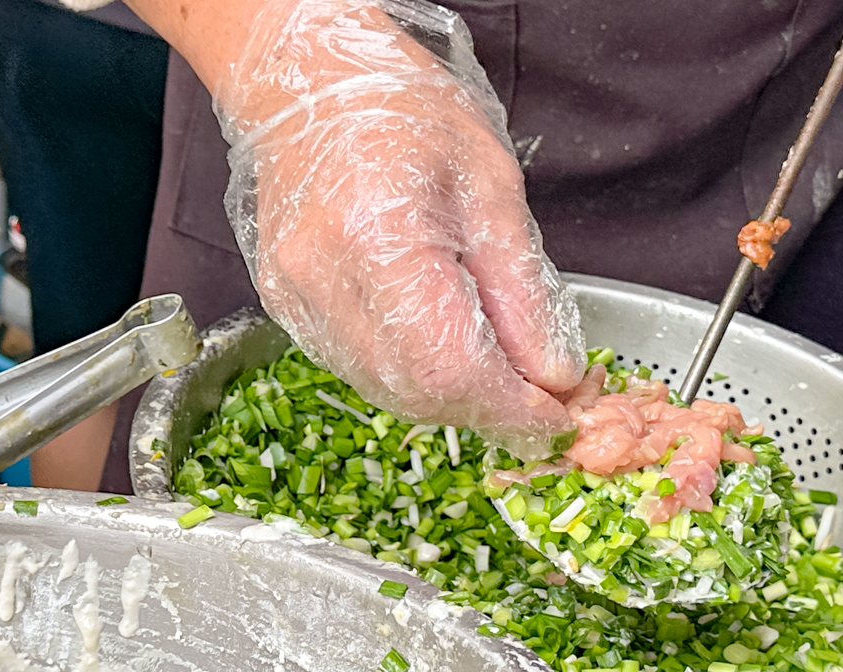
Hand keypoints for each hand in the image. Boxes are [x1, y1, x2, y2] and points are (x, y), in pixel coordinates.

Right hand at [211, 1, 584, 459]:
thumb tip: (554, 377)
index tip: (556, 416)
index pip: (450, 365)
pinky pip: (361, 371)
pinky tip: (446, 351)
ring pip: (388, 392)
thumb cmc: (406, 116)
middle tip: (540, 402)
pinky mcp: (286, 310)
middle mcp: (323, 279)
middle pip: (415, 391)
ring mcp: (295, 300)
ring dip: (453, 399)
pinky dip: (414, 378)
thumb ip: (523, 293)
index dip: (510, 407)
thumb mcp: (493, 189)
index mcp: (379, 236)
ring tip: (500, 374)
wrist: (313, 86)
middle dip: (488, 410)